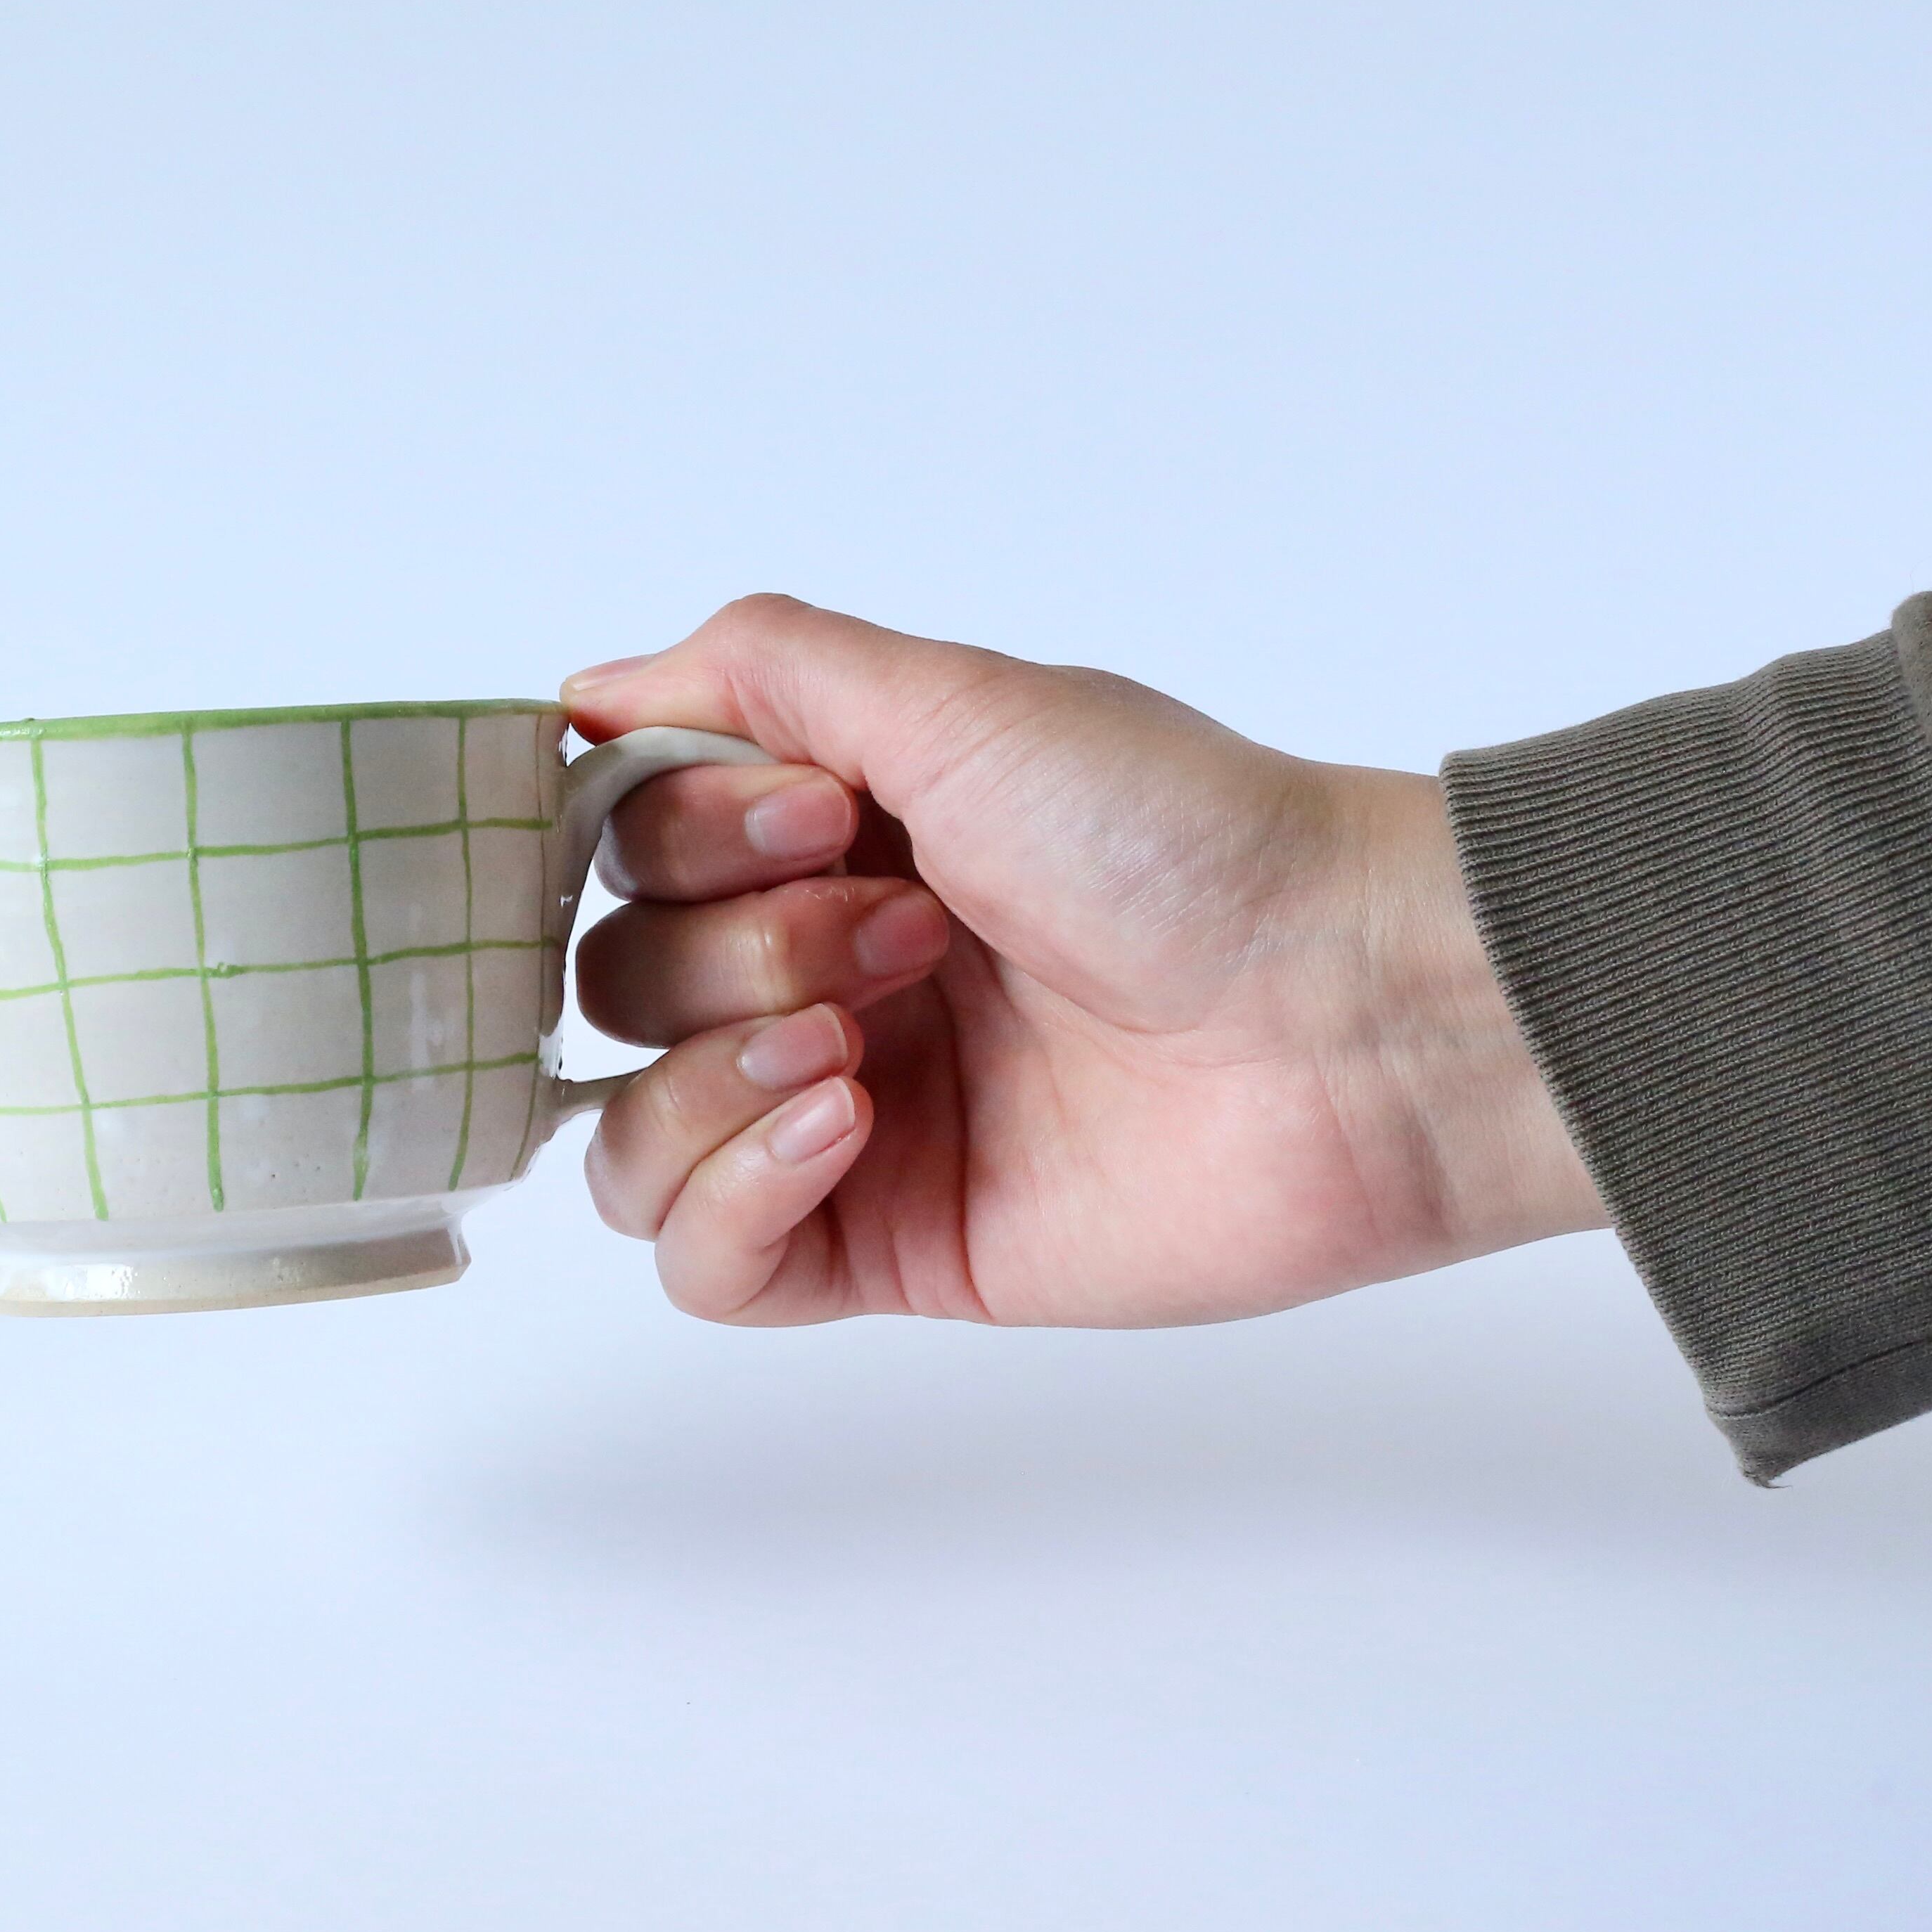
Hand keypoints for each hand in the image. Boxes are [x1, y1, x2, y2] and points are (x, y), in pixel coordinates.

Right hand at [564, 596, 1606, 1324]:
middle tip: (909, 932)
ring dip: (708, 1076)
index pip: (626, 852)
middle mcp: (820, 975)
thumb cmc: (1181, 839)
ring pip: (625, 1136)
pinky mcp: (883, 1244)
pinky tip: (847, 1131)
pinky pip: (702, 1261)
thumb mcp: (959, 698)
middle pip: (616, 987)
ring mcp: (844, 1119)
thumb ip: (759, 670)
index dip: (678, 837)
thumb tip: (585, 695)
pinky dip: (730, 1194)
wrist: (1346, 1016)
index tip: (815, 816)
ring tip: (859, 1051)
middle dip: (732, 950)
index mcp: (829, 841)